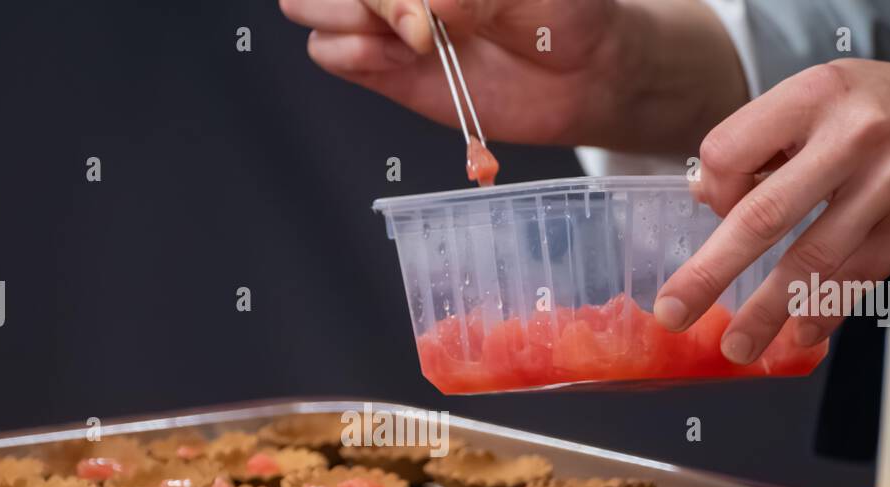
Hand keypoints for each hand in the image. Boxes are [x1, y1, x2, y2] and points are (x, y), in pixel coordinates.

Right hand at [280, 0, 747, 154]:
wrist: (580, 76)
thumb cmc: (563, 13)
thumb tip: (433, 2)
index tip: (430, 4)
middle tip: (421, 27)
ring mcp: (382, 19)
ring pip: (309, 6)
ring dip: (348, 21)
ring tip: (413, 41)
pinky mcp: (381, 67)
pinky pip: (329, 52)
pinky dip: (352, 55)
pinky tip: (399, 61)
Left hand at [654, 56, 889, 364]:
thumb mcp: (838, 99)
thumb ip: (775, 143)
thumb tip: (708, 195)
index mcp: (818, 95)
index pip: (730, 151)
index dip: (714, 189)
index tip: (720, 207)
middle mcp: (853, 135)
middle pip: (761, 216)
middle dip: (709, 272)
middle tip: (673, 311)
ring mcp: (889, 185)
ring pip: (809, 262)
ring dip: (765, 313)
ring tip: (737, 348)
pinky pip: (855, 282)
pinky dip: (821, 315)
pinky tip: (798, 339)